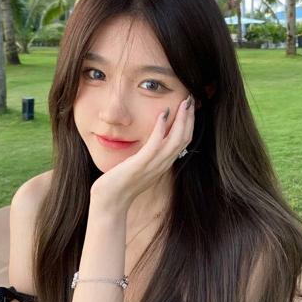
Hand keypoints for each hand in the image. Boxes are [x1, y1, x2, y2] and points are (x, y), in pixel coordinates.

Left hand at [91, 94, 194, 208]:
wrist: (110, 202)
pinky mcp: (141, 164)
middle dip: (190, 118)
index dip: (189, 123)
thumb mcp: (139, 167)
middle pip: (185, 138)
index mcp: (164, 164)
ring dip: (182, 119)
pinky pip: (156, 144)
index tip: (189, 107)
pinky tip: (162, 113)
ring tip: (184, 102)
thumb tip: (150, 143)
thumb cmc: (121, 184)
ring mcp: (154, 165)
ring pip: (177, 140)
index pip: (184, 141)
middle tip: (190, 99)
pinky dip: (161, 127)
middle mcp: (163, 164)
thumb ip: (147, 155)